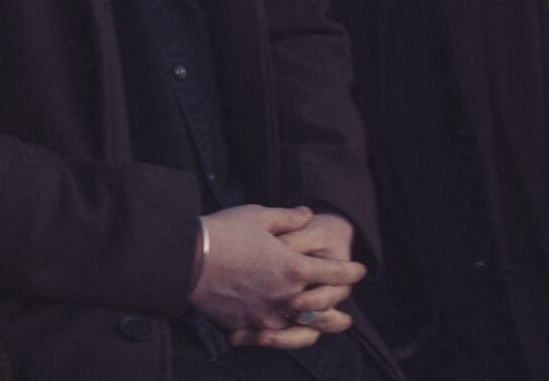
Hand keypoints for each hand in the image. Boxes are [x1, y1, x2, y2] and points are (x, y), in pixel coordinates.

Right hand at [189, 205, 365, 348]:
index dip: (350, 271)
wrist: (187, 261)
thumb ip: (289, 218)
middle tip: (349, 304)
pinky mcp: (246, 326)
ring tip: (331, 324)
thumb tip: (308, 215)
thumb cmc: (225, 233)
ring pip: (300, 325)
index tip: (361, 271)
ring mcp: (265, 315)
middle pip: (322, 306)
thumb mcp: (260, 216)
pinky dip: (286, 331)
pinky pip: (273, 333)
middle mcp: (284, 297)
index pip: (333, 273)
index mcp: (293, 267)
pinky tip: (289, 328)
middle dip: (339, 303)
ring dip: (318, 323)